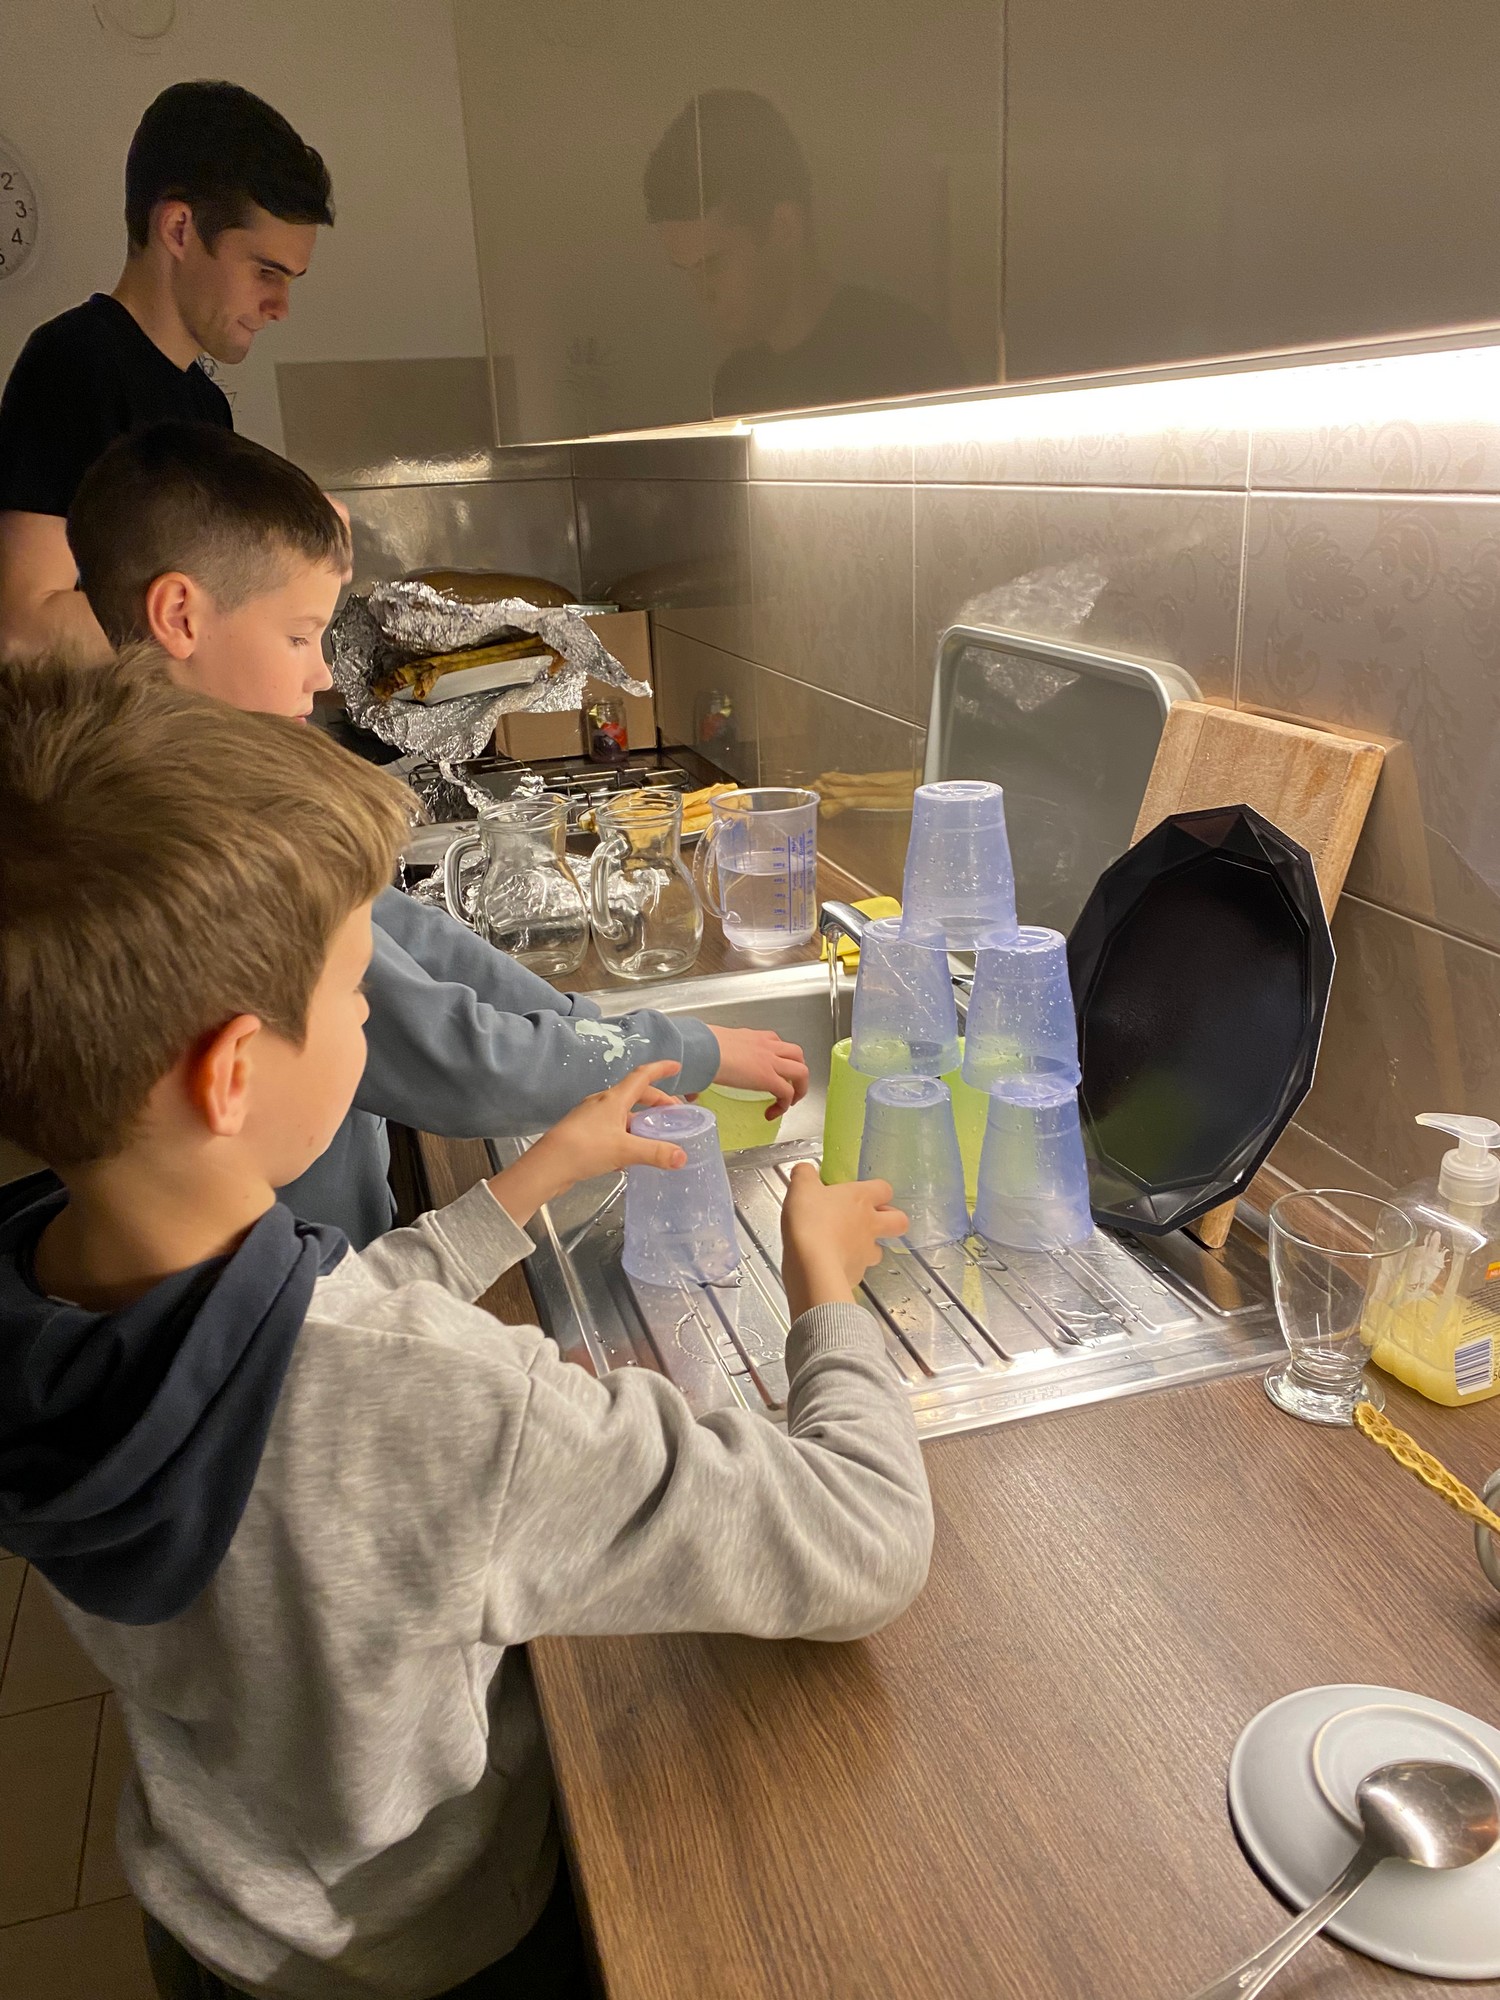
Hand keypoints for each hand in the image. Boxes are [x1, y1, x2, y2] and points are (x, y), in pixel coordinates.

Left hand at [487, 1060, 685, 1226]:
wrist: (547, 1165)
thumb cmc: (585, 1148)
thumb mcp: (625, 1151)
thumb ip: (655, 1153)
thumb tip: (682, 1157)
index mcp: (614, 1099)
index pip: (642, 1076)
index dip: (660, 1070)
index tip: (676, 1067)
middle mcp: (602, 1103)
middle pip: (635, 1095)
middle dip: (656, 1101)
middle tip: (673, 1114)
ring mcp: (591, 1118)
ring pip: (623, 1113)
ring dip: (641, 1120)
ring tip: (655, 1135)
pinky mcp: (584, 1134)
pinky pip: (612, 1128)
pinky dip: (627, 1134)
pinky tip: (631, 1154)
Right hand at [709, 1024, 809, 1117]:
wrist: (702, 1049)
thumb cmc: (699, 1047)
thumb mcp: (707, 1053)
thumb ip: (705, 1071)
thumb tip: (692, 1094)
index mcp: (751, 1037)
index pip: (774, 1041)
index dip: (778, 1056)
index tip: (770, 1069)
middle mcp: (765, 1045)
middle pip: (797, 1053)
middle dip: (798, 1070)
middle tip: (790, 1084)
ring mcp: (770, 1061)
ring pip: (801, 1071)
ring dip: (800, 1087)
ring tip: (790, 1101)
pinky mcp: (768, 1078)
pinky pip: (787, 1093)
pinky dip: (784, 1105)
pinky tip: (772, 1113)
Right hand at [781, 1163, 907, 1320]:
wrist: (811, 1266)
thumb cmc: (810, 1220)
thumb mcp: (801, 1188)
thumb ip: (805, 1175)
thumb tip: (806, 1170)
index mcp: (861, 1198)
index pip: (885, 1189)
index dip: (878, 1191)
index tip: (864, 1194)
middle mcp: (870, 1225)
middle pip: (900, 1222)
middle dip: (892, 1221)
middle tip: (872, 1221)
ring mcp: (867, 1252)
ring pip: (879, 1250)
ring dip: (868, 1247)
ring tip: (847, 1246)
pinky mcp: (857, 1275)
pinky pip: (858, 1269)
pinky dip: (848, 1267)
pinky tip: (831, 1266)